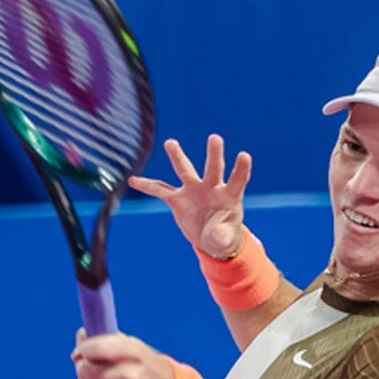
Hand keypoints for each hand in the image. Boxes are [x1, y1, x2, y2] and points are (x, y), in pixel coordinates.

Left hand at [72, 329, 174, 378]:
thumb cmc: (148, 368)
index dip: (84, 348)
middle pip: (89, 370)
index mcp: (136, 353)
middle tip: (82, 363)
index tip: (81, 350)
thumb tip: (81, 334)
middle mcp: (133, 375)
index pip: (99, 348)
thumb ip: (109, 340)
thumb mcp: (137, 349)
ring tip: (91, 376)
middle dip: (81, 365)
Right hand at [129, 134, 251, 259]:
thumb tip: (219, 237)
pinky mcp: (178, 199)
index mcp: (229, 197)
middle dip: (214, 154)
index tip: (244, 155)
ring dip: (178, 157)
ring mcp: (193, 191)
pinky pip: (160, 190)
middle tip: (215, 138)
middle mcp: (211, 188)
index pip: (237, 180)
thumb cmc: (223, 236)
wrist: (210, 238)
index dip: (241, 169)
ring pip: (186, 171)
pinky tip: (134, 180)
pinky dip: (148, 186)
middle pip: (214, 169)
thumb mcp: (225, 241)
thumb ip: (224, 237)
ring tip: (170, 143)